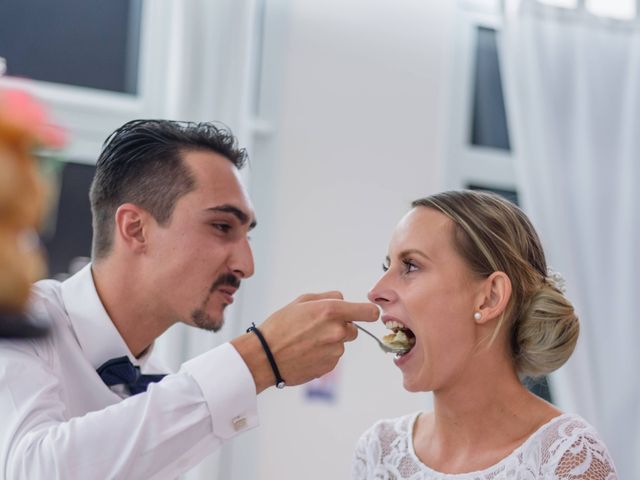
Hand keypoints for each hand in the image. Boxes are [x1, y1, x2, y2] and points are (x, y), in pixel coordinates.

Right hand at [232, 291, 378, 392]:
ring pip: (341, 344)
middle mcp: (338, 332)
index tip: (365, 314)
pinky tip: (305, 353)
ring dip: (330, 343)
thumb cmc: (280, 326)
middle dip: (340, 328)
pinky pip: (332, 358)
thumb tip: (343, 299)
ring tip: (306, 342)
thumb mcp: (301, 301)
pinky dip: (323, 355)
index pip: (368, 312)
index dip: (368, 313)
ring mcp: (335, 352)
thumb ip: (327, 297)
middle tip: (317, 328)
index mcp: (332, 311)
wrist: (265, 357)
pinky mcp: (330, 367)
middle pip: (353, 329)